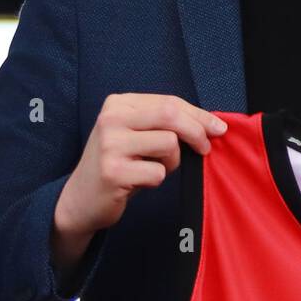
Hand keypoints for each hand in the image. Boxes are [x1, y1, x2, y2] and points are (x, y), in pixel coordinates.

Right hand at [51, 94, 226, 274]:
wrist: (81, 198)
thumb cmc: (119, 163)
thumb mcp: (136, 134)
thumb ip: (165, 123)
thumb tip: (213, 124)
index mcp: (118, 104)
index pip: (169, 102)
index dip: (199, 115)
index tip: (219, 127)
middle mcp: (111, 119)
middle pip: (171, 116)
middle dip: (197, 132)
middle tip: (206, 148)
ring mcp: (109, 145)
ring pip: (169, 144)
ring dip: (172, 162)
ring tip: (154, 168)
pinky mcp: (112, 172)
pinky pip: (158, 173)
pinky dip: (157, 180)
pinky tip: (139, 182)